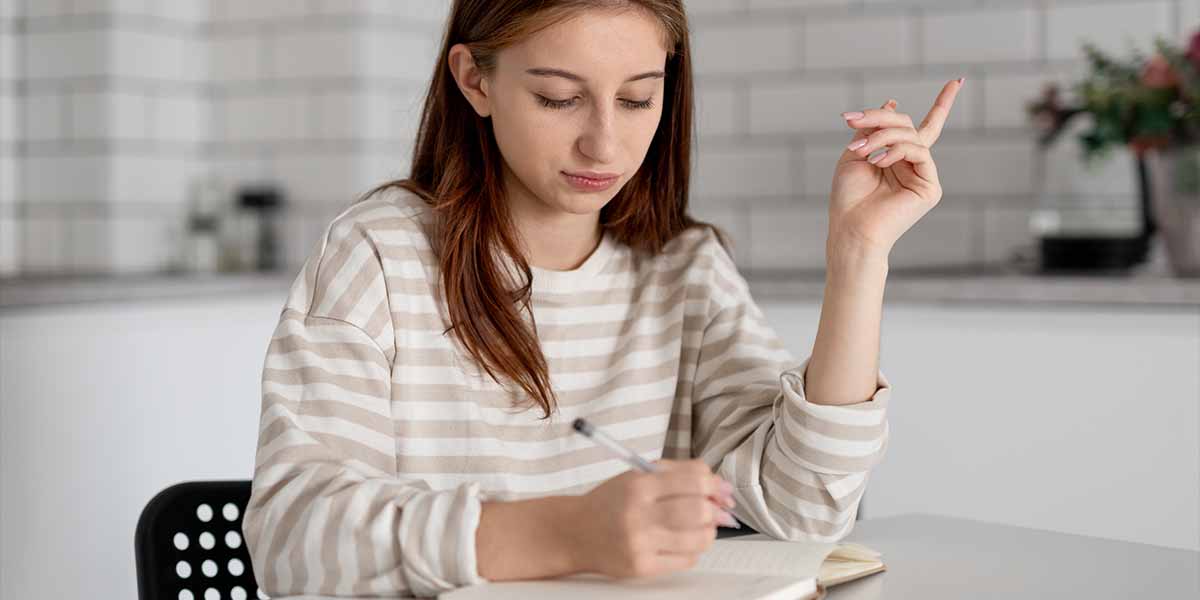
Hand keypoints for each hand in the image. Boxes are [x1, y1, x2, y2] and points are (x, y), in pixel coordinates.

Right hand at [567, 459, 736, 578]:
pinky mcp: (642, 567)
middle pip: (698, 512)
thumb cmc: (611, 502)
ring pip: (697, 539)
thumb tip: (718, 484)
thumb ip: (677, 472)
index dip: (715, 485)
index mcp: (638, 485)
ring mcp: (640, 544)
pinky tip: (682, 541)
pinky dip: (693, 550)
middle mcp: (638, 514)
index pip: (692, 482)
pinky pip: (685, 560)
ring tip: (701, 526)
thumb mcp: (637, 475)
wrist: (575, 532)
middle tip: (718, 509)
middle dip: (716, 510)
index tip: (721, 490)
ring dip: (708, 531)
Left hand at [829, 79, 963, 255]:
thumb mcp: (855, 153)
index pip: (920, 127)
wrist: (850, 229)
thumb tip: (892, 103)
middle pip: (908, 125)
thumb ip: (873, 129)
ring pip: (911, 136)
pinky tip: (879, 161)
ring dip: (881, 137)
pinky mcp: (930, 187)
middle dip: (878, 119)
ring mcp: (924, 175)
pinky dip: (897, 150)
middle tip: (852, 121)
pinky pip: (919, 152)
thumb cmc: (848, 197)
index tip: (958, 81)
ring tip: (861, 151)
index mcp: (898, 158)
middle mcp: (914, 165)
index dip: (942, 104)